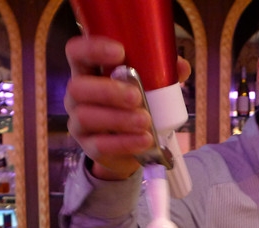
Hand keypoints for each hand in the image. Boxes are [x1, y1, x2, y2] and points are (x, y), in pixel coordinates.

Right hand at [64, 36, 191, 180]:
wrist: (133, 147)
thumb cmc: (136, 107)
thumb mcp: (148, 87)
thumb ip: (163, 74)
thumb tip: (181, 67)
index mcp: (88, 72)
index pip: (76, 52)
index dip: (92, 48)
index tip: (120, 52)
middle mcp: (76, 96)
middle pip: (77, 87)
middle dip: (108, 91)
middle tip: (137, 96)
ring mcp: (79, 123)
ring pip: (86, 117)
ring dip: (118, 118)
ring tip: (145, 121)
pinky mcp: (89, 147)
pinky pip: (100, 145)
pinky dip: (125, 142)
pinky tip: (144, 140)